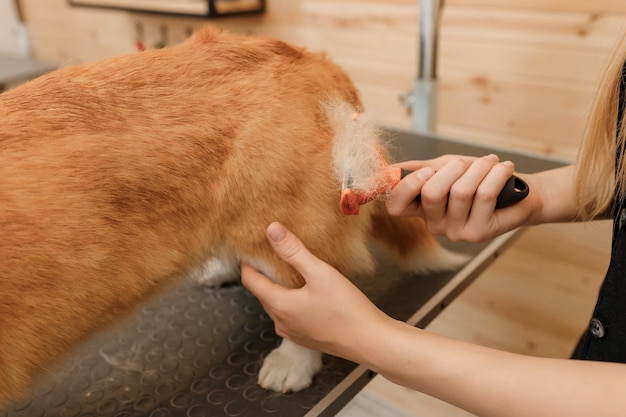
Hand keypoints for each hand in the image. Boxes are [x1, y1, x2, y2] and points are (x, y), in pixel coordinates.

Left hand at [241, 222, 390, 360]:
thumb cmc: (347, 308)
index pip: (250, 280)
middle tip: (275, 253)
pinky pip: (291, 315)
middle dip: (266, 273)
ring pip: (277, 304)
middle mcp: (280, 322)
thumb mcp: (320, 273)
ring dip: (280, 287)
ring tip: (294, 270)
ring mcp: (292, 333)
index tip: (254, 247)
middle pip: (263, 292)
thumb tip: (271, 230)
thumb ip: (294, 251)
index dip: (249, 262)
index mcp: (279, 305)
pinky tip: (309, 292)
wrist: (371, 341)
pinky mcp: (306, 338)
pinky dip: (293, 301)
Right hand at [386, 154, 532, 241]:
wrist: (519, 192)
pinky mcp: (480, 233)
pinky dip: (496, 174)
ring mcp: (456, 232)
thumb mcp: (444, 168)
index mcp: (421, 210)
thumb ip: (419, 168)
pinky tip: (504, 168)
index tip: (427, 171)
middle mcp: (434, 225)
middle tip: (466, 163)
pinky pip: (485, 195)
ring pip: (461, 191)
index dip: (406, 186)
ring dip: (479, 168)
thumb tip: (390, 167)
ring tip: (491, 163)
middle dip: (452, 168)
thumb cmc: (478, 178)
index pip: (396, 206)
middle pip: (431, 193)